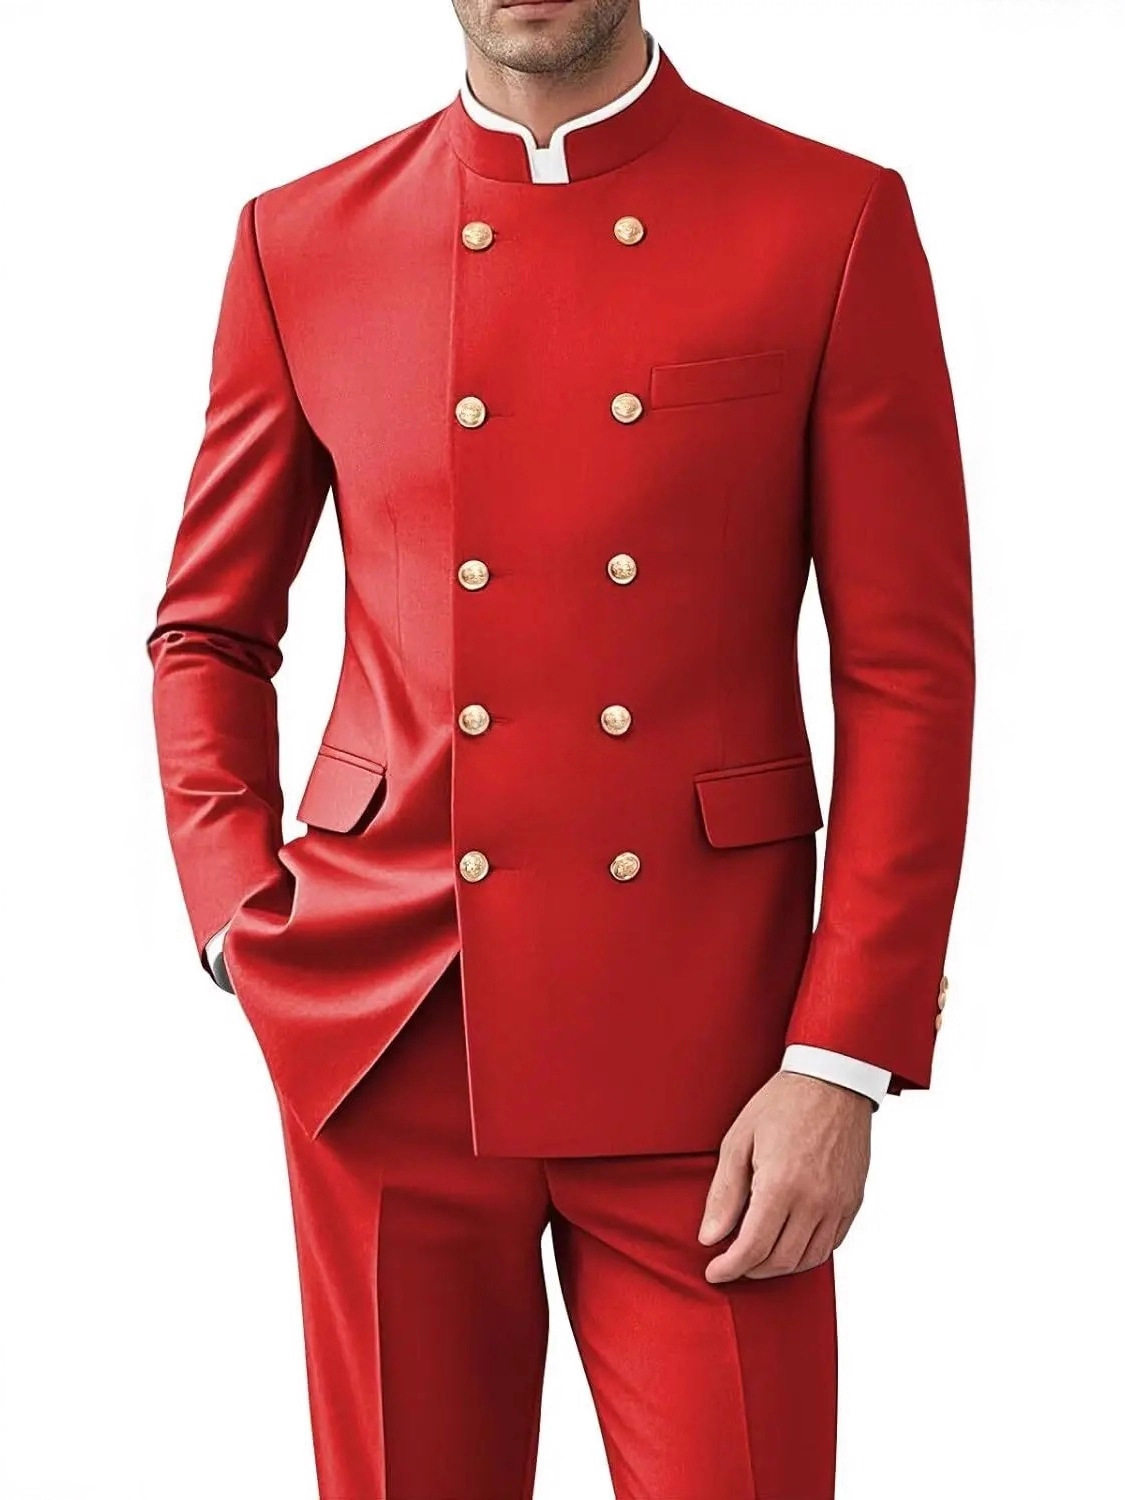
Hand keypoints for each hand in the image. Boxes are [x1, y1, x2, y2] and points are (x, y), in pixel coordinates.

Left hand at [698, 1071, 871, 1282]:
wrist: (832, 1080)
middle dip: (751, 1270)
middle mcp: (814, 1201)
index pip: (753, 1248)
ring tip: (758, 1256)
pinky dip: (807, 1253)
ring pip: (808, 1259)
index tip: (714, 1271)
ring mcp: (838, 1203)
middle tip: (731, 1263)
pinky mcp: (853, 1201)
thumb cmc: (782, 1103)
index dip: (729, 1267)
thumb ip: (725, 1193)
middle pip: (780, 1261)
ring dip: (779, 1266)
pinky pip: (831, 1245)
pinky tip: (788, 1241)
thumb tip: (710, 1236)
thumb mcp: (738, 1140)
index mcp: (781, 1185)